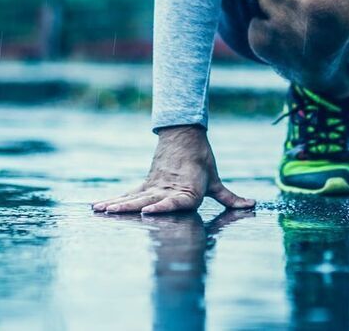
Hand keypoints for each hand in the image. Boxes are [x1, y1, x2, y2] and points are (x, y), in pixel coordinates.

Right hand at [91, 125, 255, 214]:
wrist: (185, 135)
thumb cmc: (202, 160)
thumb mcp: (216, 180)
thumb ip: (230, 198)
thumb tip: (251, 205)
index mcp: (187, 191)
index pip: (174, 201)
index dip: (163, 206)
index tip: (149, 210)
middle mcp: (167, 189)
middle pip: (147, 200)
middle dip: (130, 208)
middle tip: (114, 213)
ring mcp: (154, 186)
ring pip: (133, 197)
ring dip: (116, 204)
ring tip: (101, 211)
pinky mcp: (146, 184)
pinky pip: (128, 194)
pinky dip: (113, 200)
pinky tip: (97, 207)